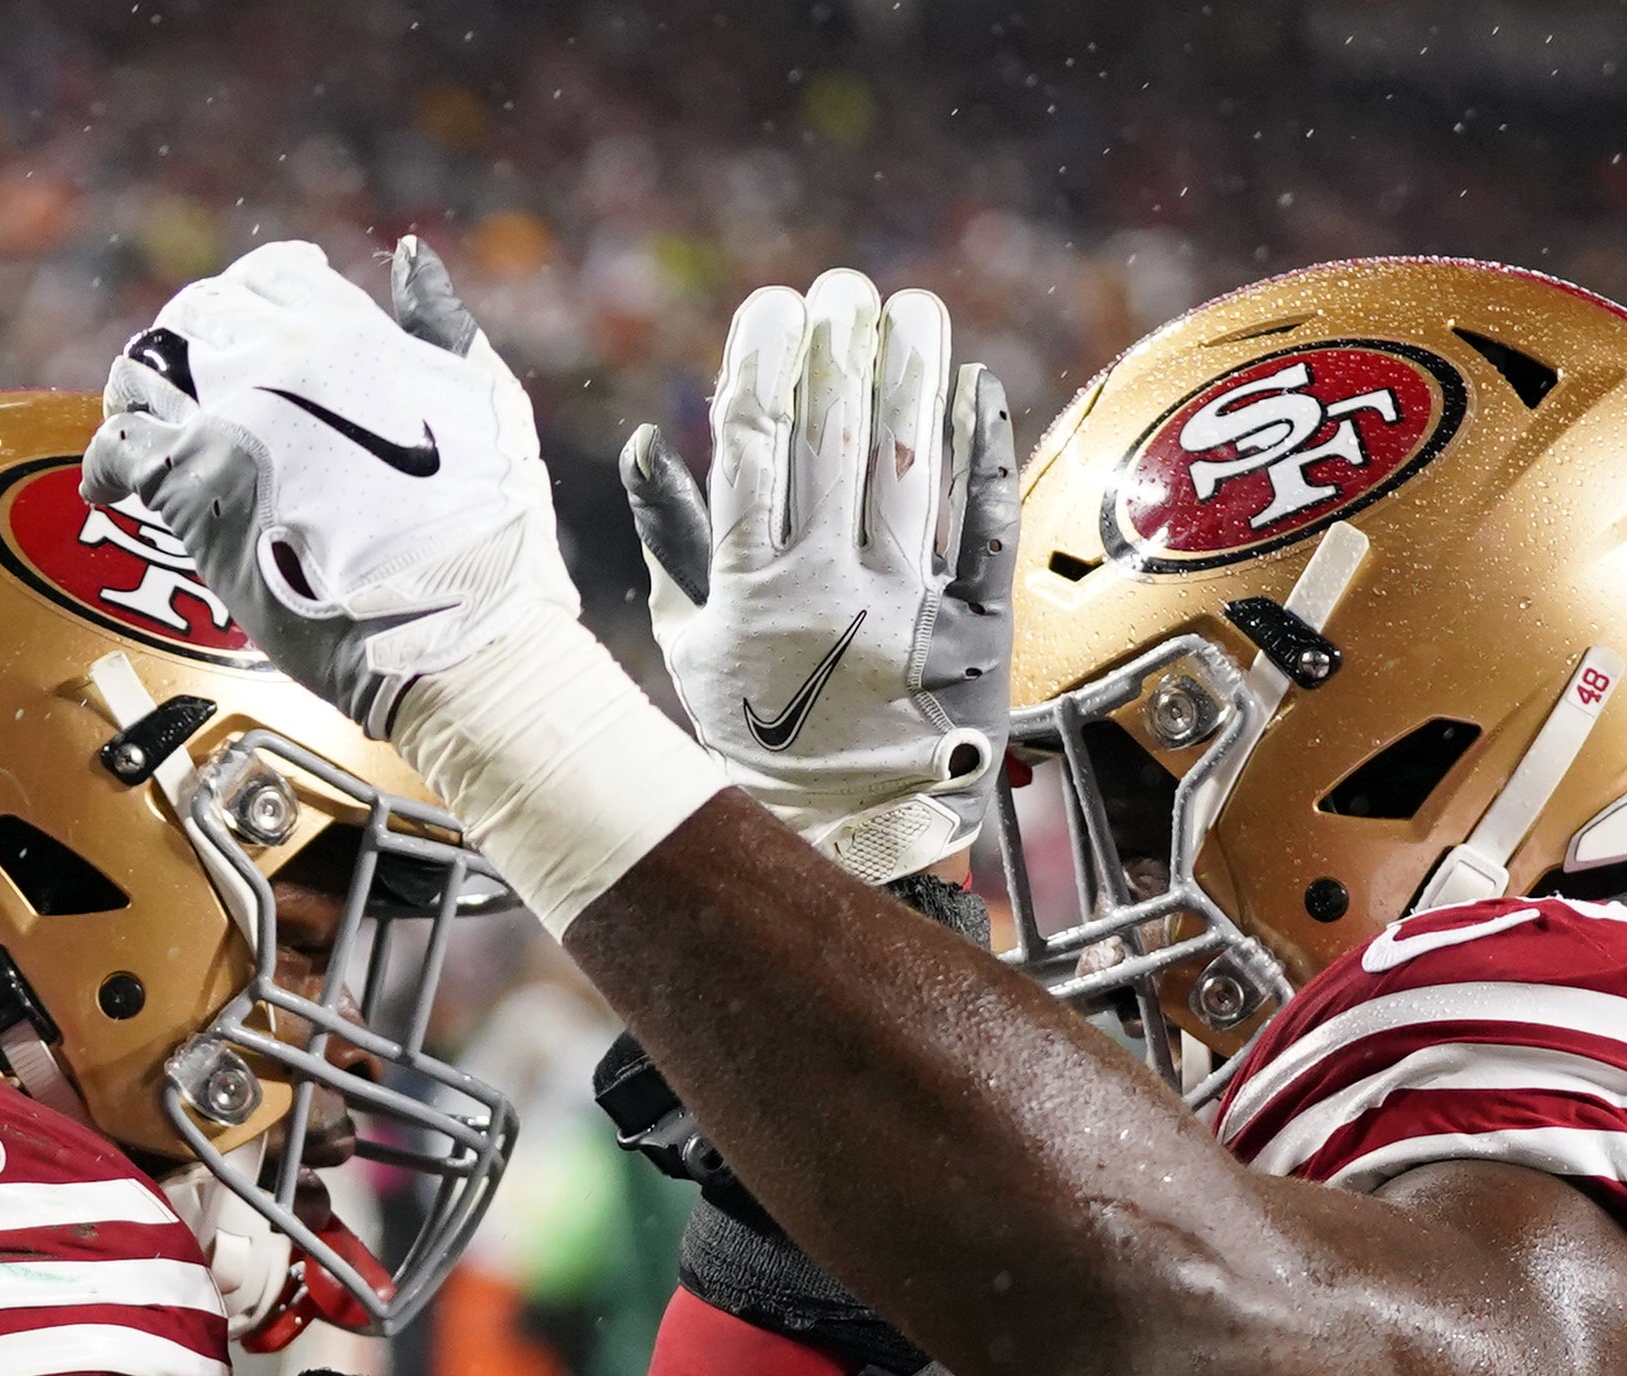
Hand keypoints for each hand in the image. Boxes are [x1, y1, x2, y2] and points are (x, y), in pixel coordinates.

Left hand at [88, 237, 573, 733]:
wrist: (455, 631)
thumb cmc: (490, 530)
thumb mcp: (487, 400)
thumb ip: (440, 322)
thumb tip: (404, 254)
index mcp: (348, 330)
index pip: (270, 275)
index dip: (257, 296)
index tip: (254, 327)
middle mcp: (277, 359)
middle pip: (198, 315)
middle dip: (192, 342)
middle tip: (196, 387)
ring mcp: (226, 421)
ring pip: (145, 370)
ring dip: (141, 391)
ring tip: (147, 423)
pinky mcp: (190, 494)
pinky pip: (118, 451)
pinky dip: (106, 463)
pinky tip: (110, 488)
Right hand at [623, 273, 1014, 884]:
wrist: (846, 836)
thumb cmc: (758, 738)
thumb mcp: (694, 645)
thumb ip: (672, 542)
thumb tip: (644, 442)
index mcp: (753, 591)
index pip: (751, 453)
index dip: (761, 368)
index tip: (771, 306)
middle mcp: (828, 593)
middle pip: (834, 444)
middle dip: (838, 352)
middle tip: (845, 288)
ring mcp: (907, 612)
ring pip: (908, 469)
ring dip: (913, 377)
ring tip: (914, 309)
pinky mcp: (977, 634)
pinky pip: (983, 528)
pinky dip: (982, 454)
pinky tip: (979, 390)